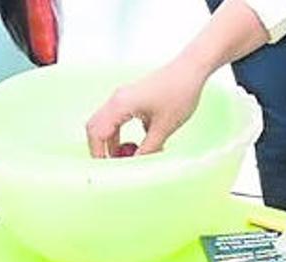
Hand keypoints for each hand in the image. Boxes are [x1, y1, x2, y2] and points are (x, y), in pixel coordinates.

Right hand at [86, 64, 206, 157]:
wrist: (191, 69)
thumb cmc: (179, 93)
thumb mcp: (164, 127)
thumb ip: (148, 148)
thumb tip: (136, 163)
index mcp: (121, 105)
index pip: (97, 133)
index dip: (99, 153)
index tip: (108, 169)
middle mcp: (117, 99)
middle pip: (95, 127)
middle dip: (100, 148)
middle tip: (113, 164)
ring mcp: (122, 97)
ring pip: (104, 123)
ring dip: (110, 141)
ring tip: (126, 155)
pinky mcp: (130, 97)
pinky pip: (115, 117)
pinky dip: (118, 132)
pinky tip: (136, 142)